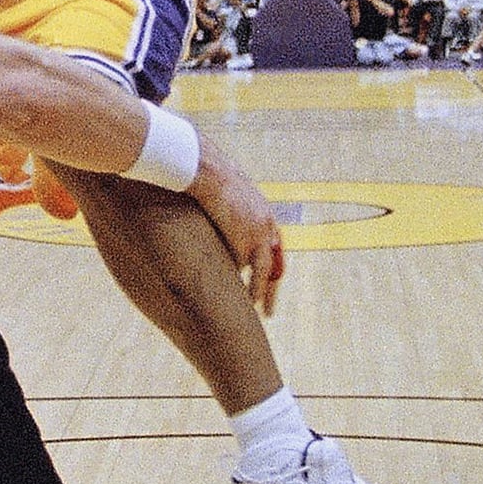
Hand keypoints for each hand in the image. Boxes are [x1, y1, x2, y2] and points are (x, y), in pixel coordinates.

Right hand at [191, 138, 284, 315]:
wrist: (208, 170)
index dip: (270, 269)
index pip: (274, 250)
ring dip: (254, 290)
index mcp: (266, 217)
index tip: (270, 283)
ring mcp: (256, 233)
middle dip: (270, 291)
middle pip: (273, 267)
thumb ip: (235, 218)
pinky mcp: (242, 238)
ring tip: (254, 309)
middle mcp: (267, 227)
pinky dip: (233, 274)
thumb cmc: (213, 179)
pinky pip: (237, 264)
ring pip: (258, 270)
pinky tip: (229, 287)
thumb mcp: (231, 200)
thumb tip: (227, 234)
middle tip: (268, 313)